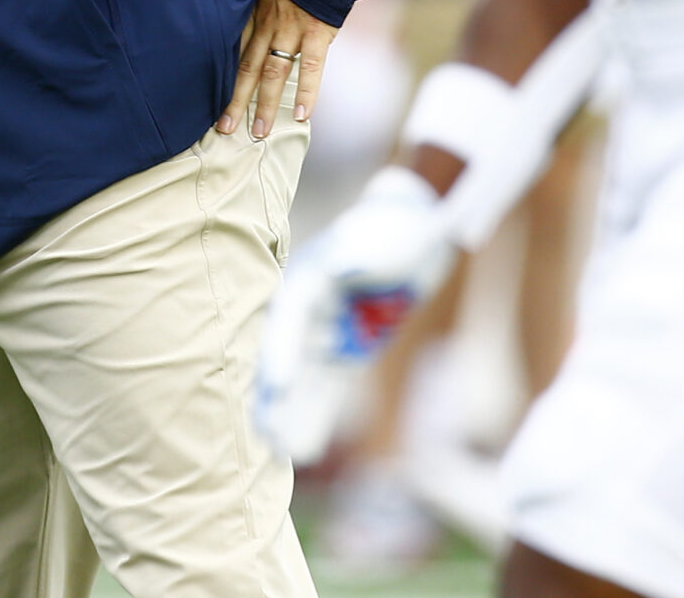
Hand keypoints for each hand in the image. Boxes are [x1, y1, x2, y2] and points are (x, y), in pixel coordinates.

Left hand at [221, 0, 337, 139]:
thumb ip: (252, 0)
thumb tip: (237, 15)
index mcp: (253, 13)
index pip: (232, 51)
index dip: (220, 77)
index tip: (209, 101)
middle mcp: (268, 25)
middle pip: (246, 68)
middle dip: (235, 101)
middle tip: (225, 129)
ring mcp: (292, 30)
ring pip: (273, 72)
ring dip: (266, 104)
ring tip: (259, 131)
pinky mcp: (316, 32)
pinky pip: (311, 67)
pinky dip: (307, 92)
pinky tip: (303, 115)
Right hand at [253, 163, 457, 461]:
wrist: (421, 235)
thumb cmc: (402, 232)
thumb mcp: (390, 237)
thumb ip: (367, 253)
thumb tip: (341, 267)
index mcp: (312, 274)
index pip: (291, 315)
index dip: (281, 350)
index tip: (277, 386)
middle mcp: (310, 307)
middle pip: (287, 352)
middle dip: (274, 391)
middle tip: (262, 431)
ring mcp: (326, 330)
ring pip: (302, 377)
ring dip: (289, 412)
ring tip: (274, 449)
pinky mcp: (345, 350)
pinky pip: (327, 387)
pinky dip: (316, 415)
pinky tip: (304, 450)